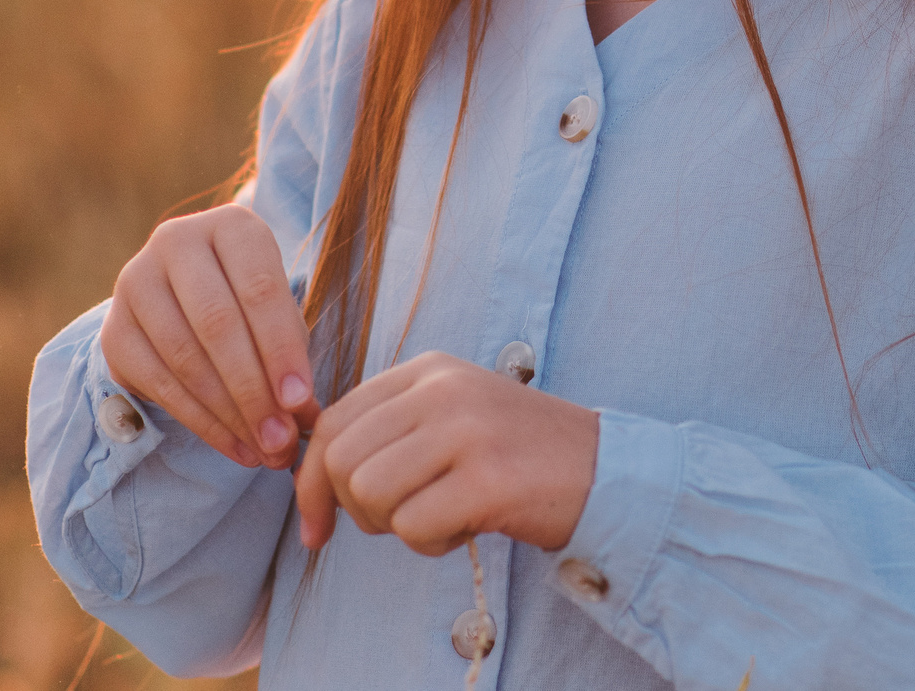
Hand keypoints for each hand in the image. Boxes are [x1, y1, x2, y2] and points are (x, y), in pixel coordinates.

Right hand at [101, 204, 316, 471]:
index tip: (302, 402)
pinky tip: (234, 445)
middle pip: (218, 325)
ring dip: (229, 414)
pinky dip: (201, 422)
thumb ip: (291, 353)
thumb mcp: (277, 310)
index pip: (259, 289)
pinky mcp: (114, 329)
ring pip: (186, 358)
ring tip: (264, 450)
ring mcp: (136, 282)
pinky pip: (159, 383)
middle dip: (254, 391)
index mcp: (230, 225)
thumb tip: (305, 415)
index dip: (281, 350)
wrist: (185, 295)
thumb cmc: (250, 301)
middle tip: (283, 440)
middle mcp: (176, 242)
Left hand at [297, 351, 599, 557]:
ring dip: (396, 527)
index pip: (333, 422)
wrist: (604, 470)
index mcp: (428, 370)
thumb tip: (311, 474)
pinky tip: (467, 528)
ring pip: (370, 494)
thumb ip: (389, 429)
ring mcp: (468, 431)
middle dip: (357, 510)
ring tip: (440, 517)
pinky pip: (414, 528)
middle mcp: (443, 390)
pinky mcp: (489, 479)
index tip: (317, 526)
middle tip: (402, 519)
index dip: (310, 483)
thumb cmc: (517, 456)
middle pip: (343, 462)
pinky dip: (432, 545)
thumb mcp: (450, 418)